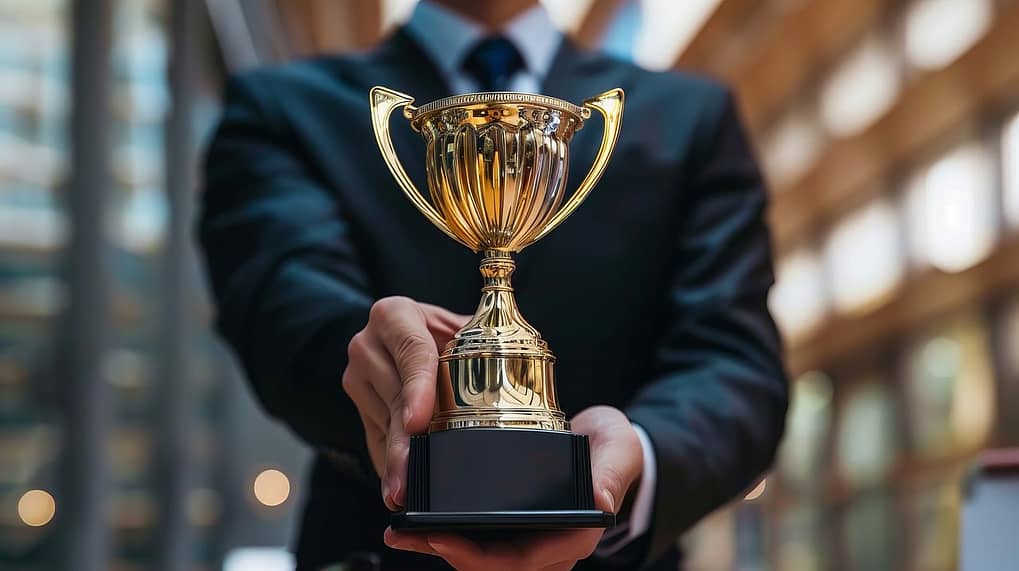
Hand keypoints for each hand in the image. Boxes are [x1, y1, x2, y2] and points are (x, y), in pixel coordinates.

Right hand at [342, 296, 468, 508]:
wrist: (403, 336)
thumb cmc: (443, 332)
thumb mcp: (460, 327)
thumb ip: (485, 339)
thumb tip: (524, 368)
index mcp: (394, 315)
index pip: (411, 351)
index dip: (418, 389)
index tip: (419, 421)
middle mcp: (368, 344)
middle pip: (395, 396)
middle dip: (404, 440)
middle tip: (409, 476)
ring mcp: (357, 377)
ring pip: (383, 423)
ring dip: (396, 458)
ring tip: (404, 489)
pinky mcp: (358, 405)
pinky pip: (374, 438)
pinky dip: (389, 463)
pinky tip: (397, 486)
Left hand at [385, 406, 643, 569]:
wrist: (606, 444)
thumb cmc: (614, 449)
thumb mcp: (618, 450)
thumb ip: (611, 473)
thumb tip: (601, 504)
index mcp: (571, 538)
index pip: (522, 560)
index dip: (478, 556)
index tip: (441, 536)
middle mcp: (547, 548)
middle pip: (489, 565)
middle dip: (445, 552)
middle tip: (405, 534)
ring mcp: (528, 540)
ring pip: (478, 557)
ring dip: (437, 547)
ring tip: (399, 530)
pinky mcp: (511, 528)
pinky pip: (476, 540)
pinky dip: (445, 533)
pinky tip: (415, 522)